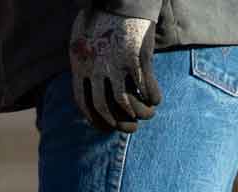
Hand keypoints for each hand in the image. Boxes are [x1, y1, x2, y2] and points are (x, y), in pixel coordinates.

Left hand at [69, 9, 162, 132]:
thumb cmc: (104, 17)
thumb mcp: (83, 40)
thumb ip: (85, 64)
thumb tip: (90, 87)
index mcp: (81, 65)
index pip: (83, 104)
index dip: (96, 121)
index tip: (108, 127)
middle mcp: (97, 67)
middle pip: (104, 108)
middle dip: (119, 124)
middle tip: (132, 128)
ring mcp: (117, 63)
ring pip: (126, 104)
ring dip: (140, 114)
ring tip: (148, 114)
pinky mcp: (137, 57)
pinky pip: (146, 88)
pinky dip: (152, 98)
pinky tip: (155, 99)